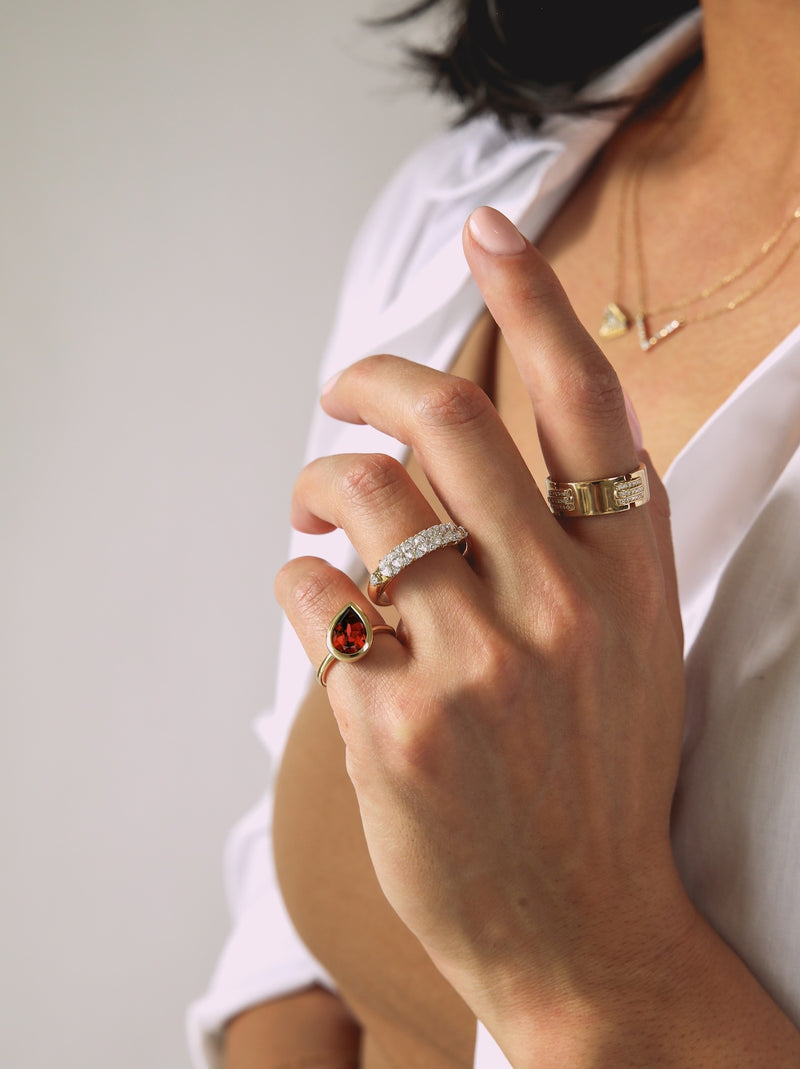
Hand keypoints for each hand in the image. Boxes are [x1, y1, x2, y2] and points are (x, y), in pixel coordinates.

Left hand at [275, 207, 693, 1062]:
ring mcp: (484, 664)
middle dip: (368, 380)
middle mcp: (563, 602)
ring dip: (316, 485)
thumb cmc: (594, 771)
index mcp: (629, 570)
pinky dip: (298, 582)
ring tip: (317, 517)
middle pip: (448, 415)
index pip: (585, 398)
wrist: (585, 924)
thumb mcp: (624, 640)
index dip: (533, 298)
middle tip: (341, 393)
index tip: (487, 231)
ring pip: (360, 496)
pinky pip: (314, 595)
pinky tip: (320, 607)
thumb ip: (564, 538)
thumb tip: (452, 443)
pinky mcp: (403, 725)